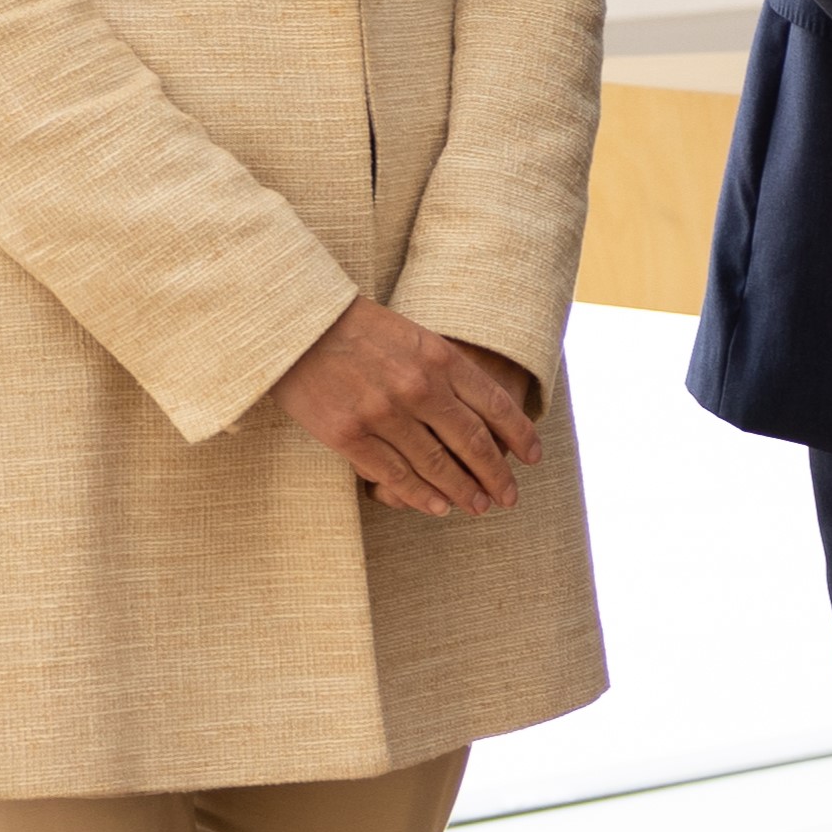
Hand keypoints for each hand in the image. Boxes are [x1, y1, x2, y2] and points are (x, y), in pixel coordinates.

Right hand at [273, 297, 539, 517]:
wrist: (297, 324)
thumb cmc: (358, 328)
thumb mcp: (414, 335)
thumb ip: (446, 369)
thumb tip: (483, 409)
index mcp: (440, 357)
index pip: (494, 404)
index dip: (519, 435)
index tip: (534, 458)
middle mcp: (419, 387)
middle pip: (472, 441)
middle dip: (496, 474)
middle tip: (510, 497)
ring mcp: (383, 413)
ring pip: (436, 464)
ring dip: (462, 490)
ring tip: (479, 507)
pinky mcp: (348, 435)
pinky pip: (394, 474)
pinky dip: (420, 495)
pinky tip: (438, 507)